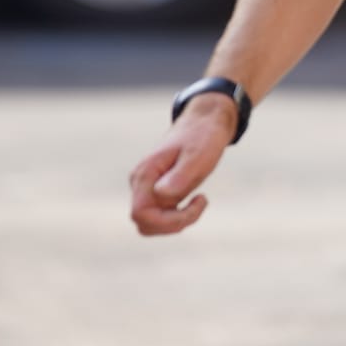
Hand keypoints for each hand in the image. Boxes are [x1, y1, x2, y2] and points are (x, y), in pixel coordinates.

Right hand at [129, 96, 236, 236]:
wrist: (206, 121)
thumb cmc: (203, 137)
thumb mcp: (198, 156)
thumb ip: (180, 176)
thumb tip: (160, 195)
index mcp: (145, 174)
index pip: (141, 214)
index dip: (168, 221)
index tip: (197, 203)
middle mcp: (140, 182)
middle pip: (144, 224)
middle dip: (173, 224)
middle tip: (198, 204)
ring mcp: (146, 187)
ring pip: (152, 223)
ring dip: (176, 221)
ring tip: (198, 201)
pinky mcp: (156, 190)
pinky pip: (160, 215)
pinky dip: (178, 216)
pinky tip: (195, 200)